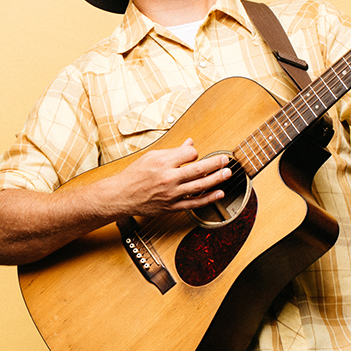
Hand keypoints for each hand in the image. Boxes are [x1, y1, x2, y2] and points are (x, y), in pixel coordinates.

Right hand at [105, 140, 232, 217]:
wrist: (122, 195)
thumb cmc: (135, 175)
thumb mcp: (151, 157)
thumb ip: (173, 151)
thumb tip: (190, 144)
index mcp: (162, 162)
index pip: (188, 154)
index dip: (194, 153)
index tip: (194, 154)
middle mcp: (168, 178)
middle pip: (198, 170)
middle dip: (215, 164)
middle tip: (226, 160)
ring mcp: (171, 194)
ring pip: (199, 186)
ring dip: (216, 180)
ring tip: (227, 173)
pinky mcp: (172, 206)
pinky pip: (194, 203)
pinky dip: (208, 199)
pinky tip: (219, 194)